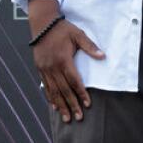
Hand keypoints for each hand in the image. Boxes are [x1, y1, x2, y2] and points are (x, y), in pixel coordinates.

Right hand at [28, 0, 104, 122]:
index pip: (74, 81)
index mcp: (63, 60)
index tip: (87, 104)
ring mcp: (45, 69)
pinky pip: (46, 87)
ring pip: (54, 92)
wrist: (42, 24)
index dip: (81, 93)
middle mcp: (53, 67)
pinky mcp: (40, 69)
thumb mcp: (78, 34)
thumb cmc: (62, 29)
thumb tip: (103, 56)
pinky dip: (50, 98)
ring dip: (61, 106)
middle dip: (72, 105)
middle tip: (78, 117)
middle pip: (64, 90)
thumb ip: (90, 46)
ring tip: (67, 118)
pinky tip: (54, 107)